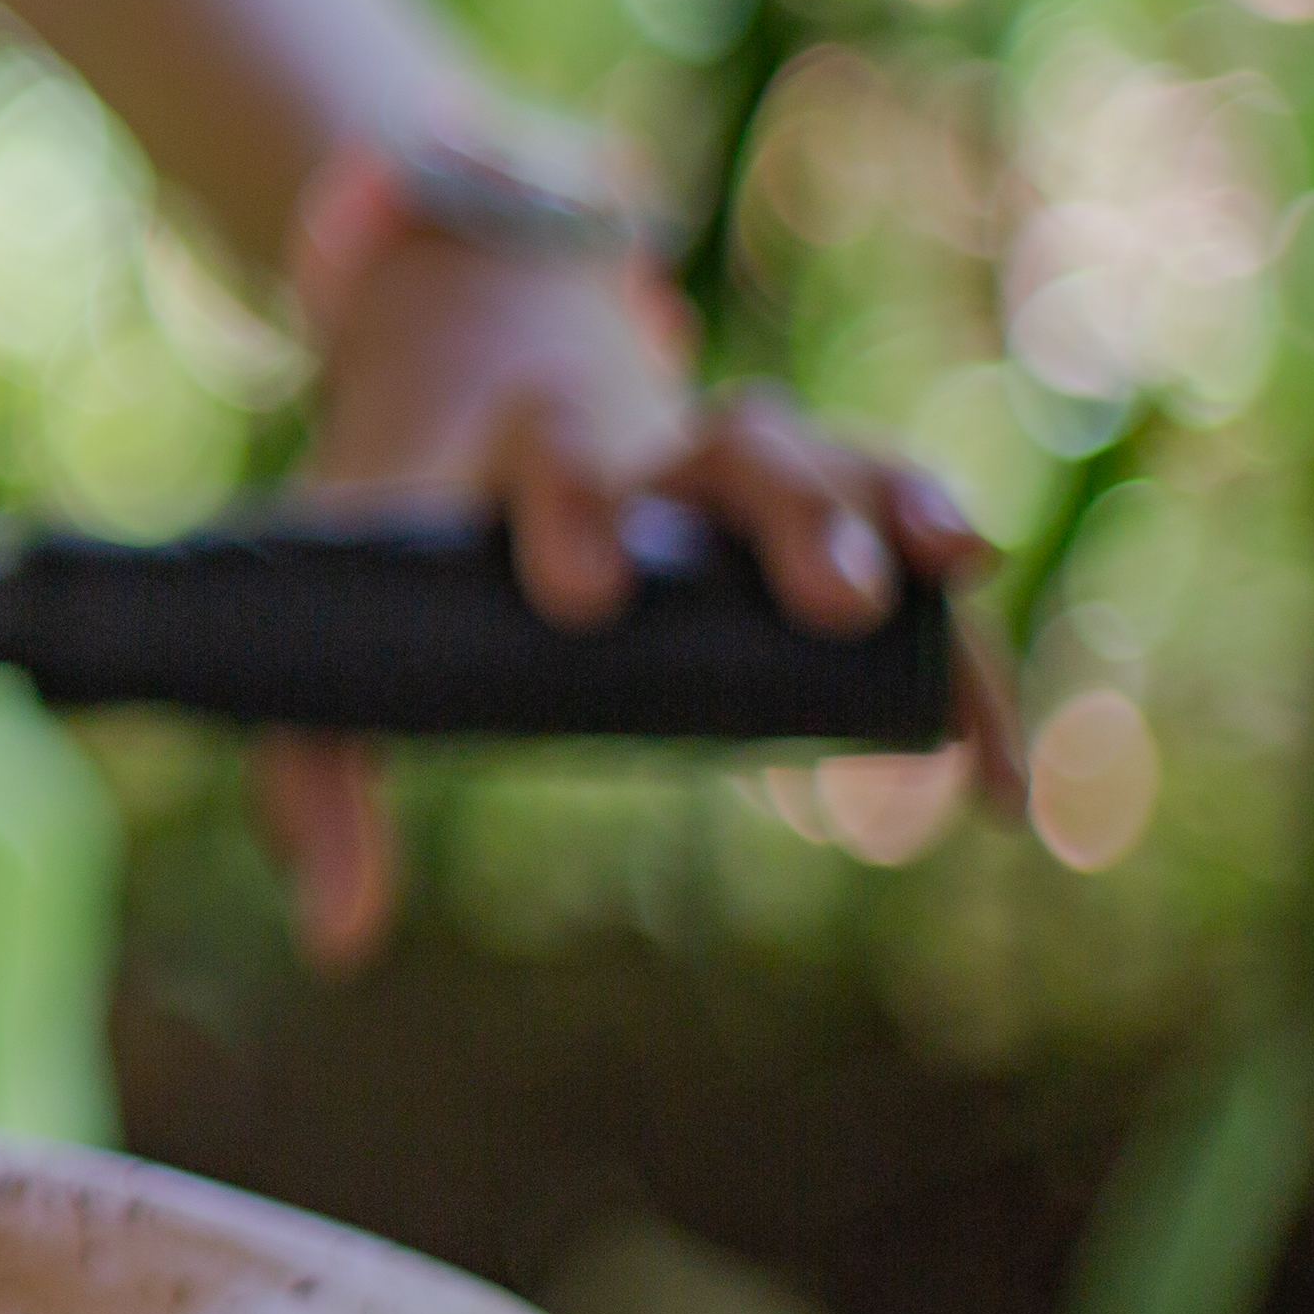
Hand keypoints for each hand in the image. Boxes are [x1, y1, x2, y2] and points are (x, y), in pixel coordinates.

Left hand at [251, 238, 1003, 967]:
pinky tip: (994, 753)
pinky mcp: (818, 516)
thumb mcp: (339, 633)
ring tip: (961, 585)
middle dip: (792, 517)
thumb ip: (319, 778)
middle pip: (737, 451)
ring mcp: (746, 471)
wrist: (477, 373)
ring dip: (903, 524)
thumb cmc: (406, 532)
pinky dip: (959, 638)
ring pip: (840, 473)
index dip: (574, 514)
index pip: (555, 462)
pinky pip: (907, 550)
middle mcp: (654, 447)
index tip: (585, 594)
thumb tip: (337, 940)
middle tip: (832, 596)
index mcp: (523, 450)